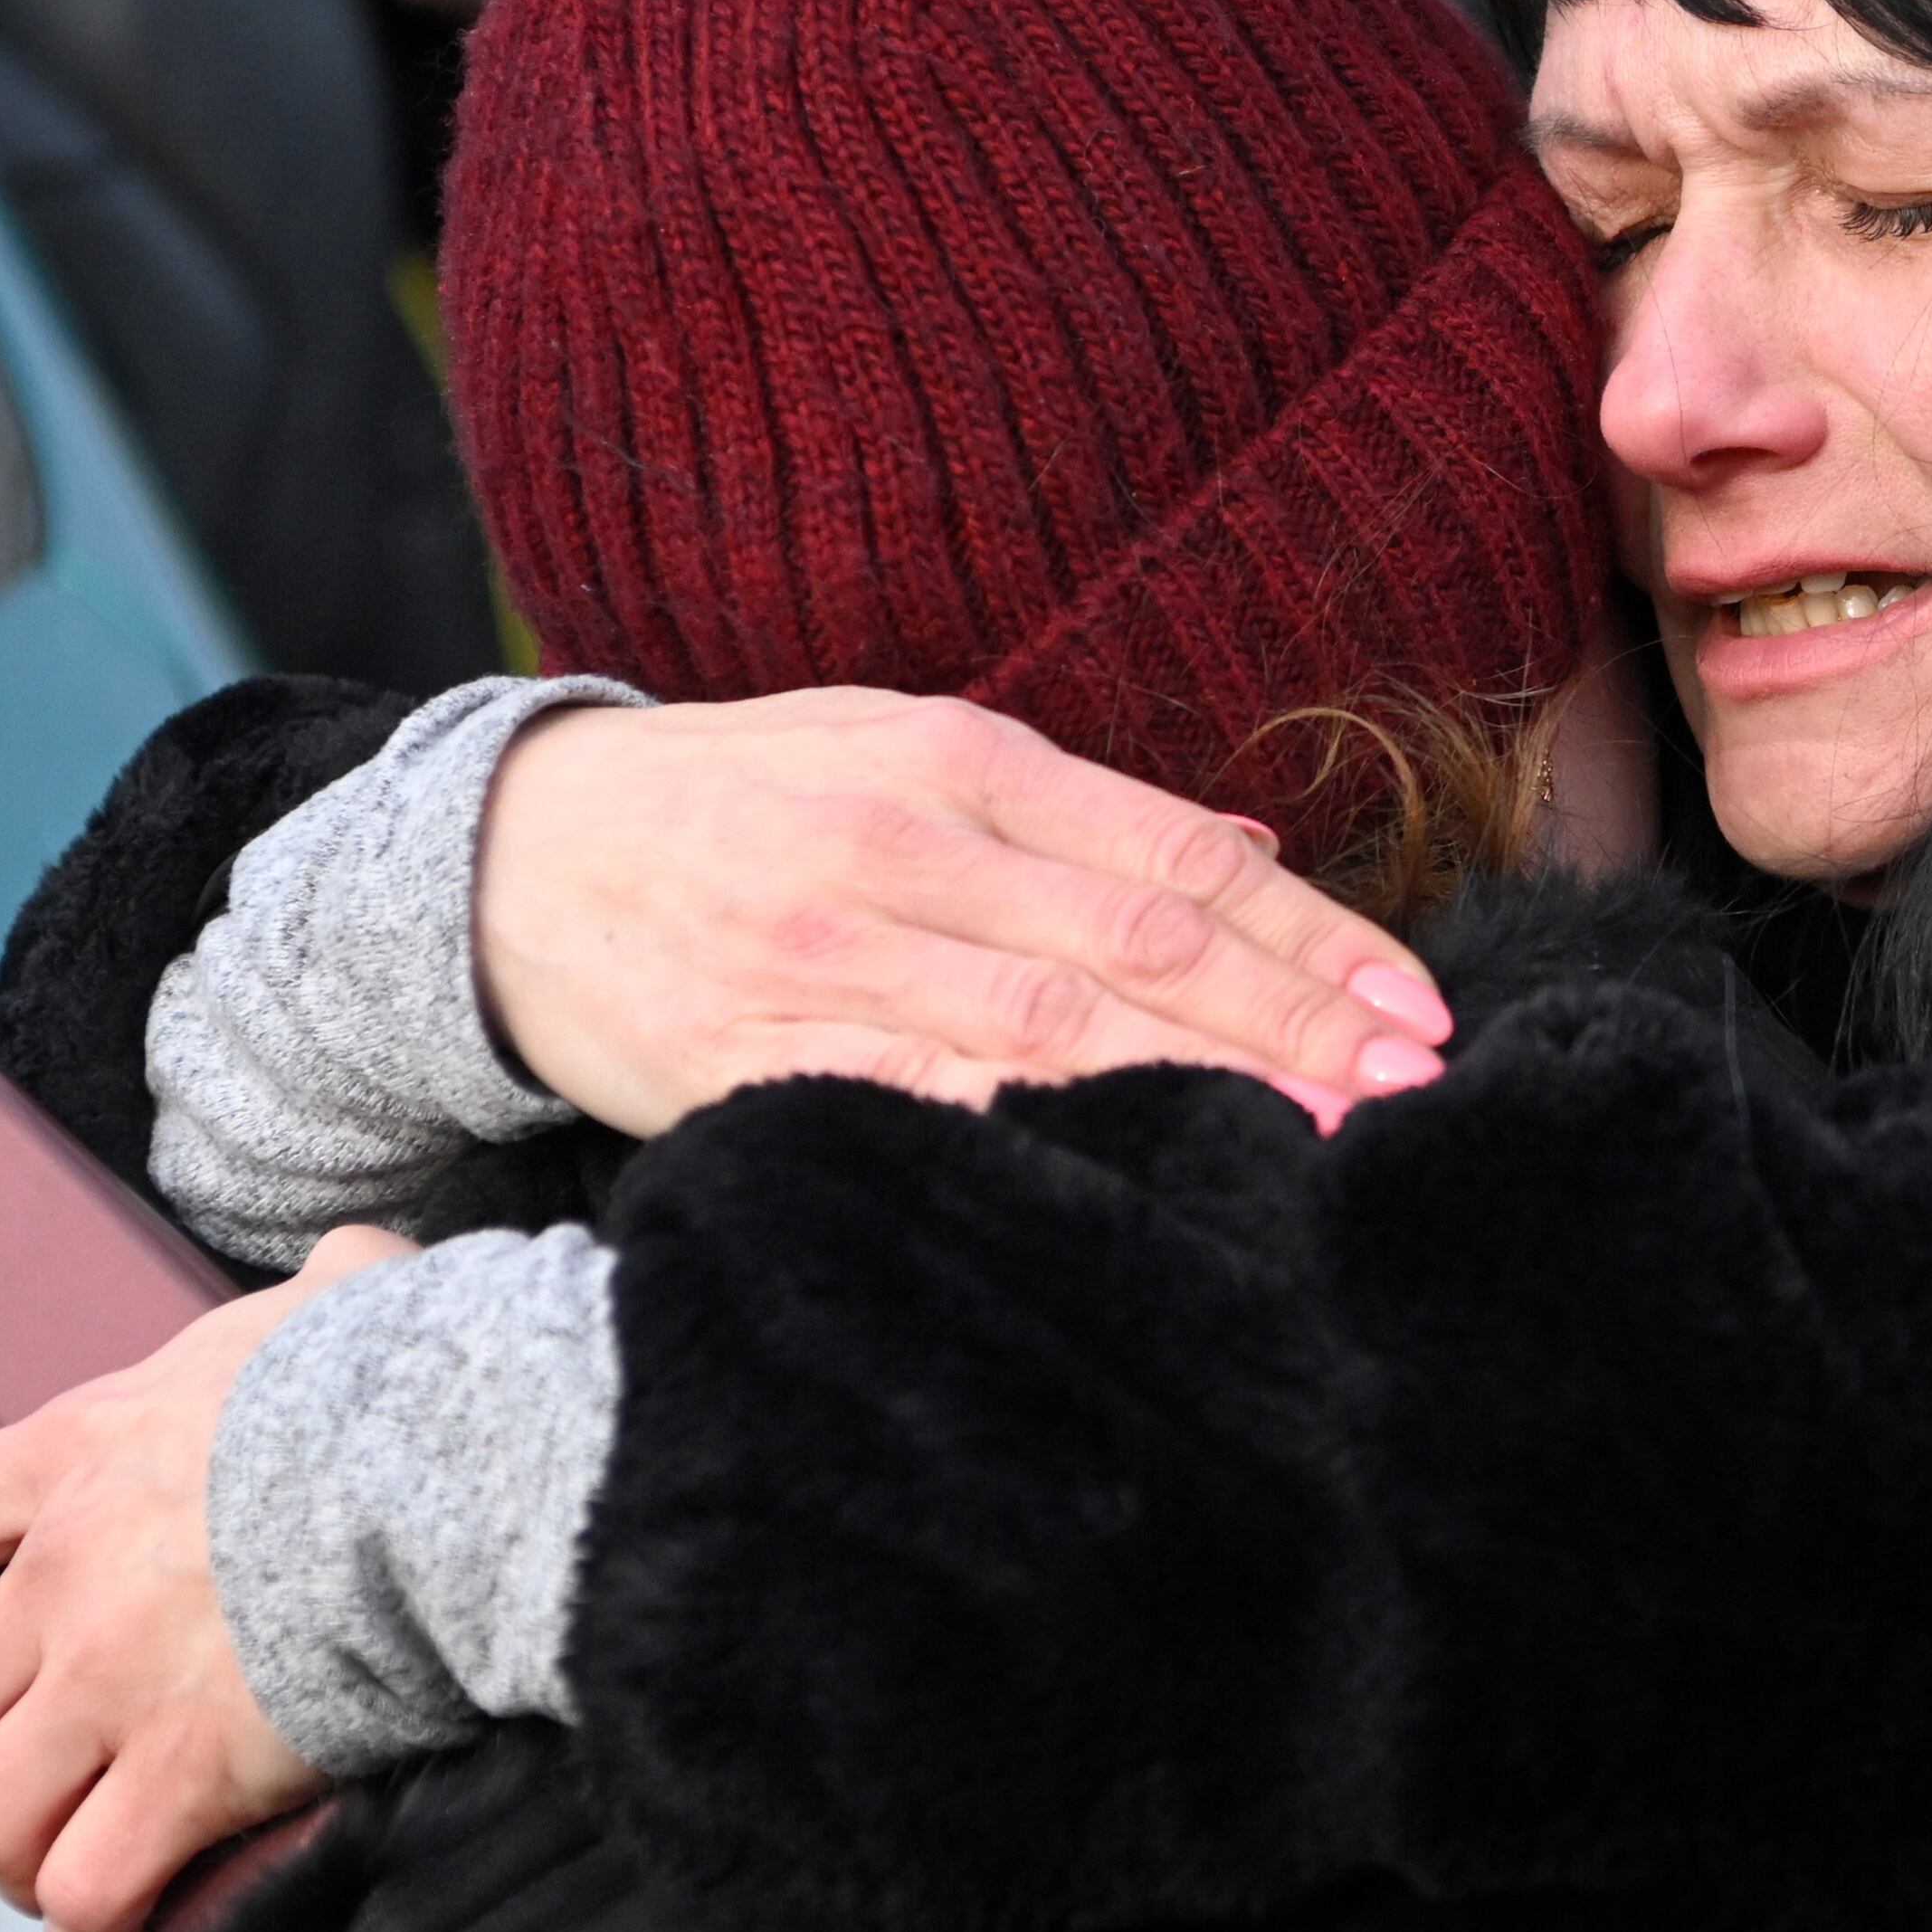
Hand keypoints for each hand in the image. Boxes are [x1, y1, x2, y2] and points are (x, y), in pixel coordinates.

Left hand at [0, 1228, 415, 1931]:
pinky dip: (102, 1923)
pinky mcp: (194, 1772)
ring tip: (78, 1871)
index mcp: (82, 1456)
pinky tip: (138, 1924)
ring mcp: (120, 1682)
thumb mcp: (334, 1303)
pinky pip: (91, 1887)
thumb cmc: (407, 1378)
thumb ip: (317, 1291)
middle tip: (6, 1796)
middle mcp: (70, 1578)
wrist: (464, 1462)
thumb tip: (360, 1271)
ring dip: (22, 1859)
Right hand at [473, 692, 1457, 1134]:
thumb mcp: (906, 751)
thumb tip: (1251, 865)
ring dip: (1202, 1090)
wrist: (510, 856)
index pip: (1179, 861)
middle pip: (1138, 951)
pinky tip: (1131, 1180)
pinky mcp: (751, 1063)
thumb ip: (1081, 813)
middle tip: (1416, 1088)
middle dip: (1296, 1026)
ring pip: (1047, 1033)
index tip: (1421, 1007)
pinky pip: (916, 1106)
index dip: (1314, 940)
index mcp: (958, 764)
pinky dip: (1034, 1143)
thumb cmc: (745, 804)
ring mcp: (825, 962)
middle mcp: (903, 854)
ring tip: (1327, 1138)